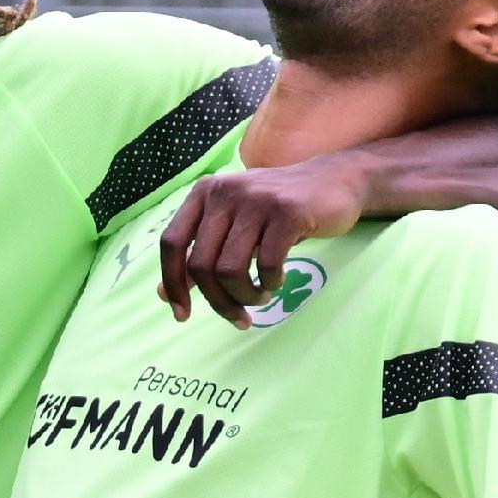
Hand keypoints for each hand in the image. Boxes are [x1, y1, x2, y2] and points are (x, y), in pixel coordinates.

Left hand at [160, 154, 370, 326]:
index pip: (172, 243)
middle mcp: (224, 191)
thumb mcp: (233, 227)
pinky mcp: (287, 211)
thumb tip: (162, 294)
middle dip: (218, 301)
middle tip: (238, 316)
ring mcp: (256, 200)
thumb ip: (200, 255)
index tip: (182, 315)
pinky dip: (270, 282)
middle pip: (201, 265)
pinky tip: (277, 279)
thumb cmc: (277, 211)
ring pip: (230, 270)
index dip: (172, 284)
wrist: (335, 182)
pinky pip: (266, 264)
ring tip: (260, 297)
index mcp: (204, 193)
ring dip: (245, 296)